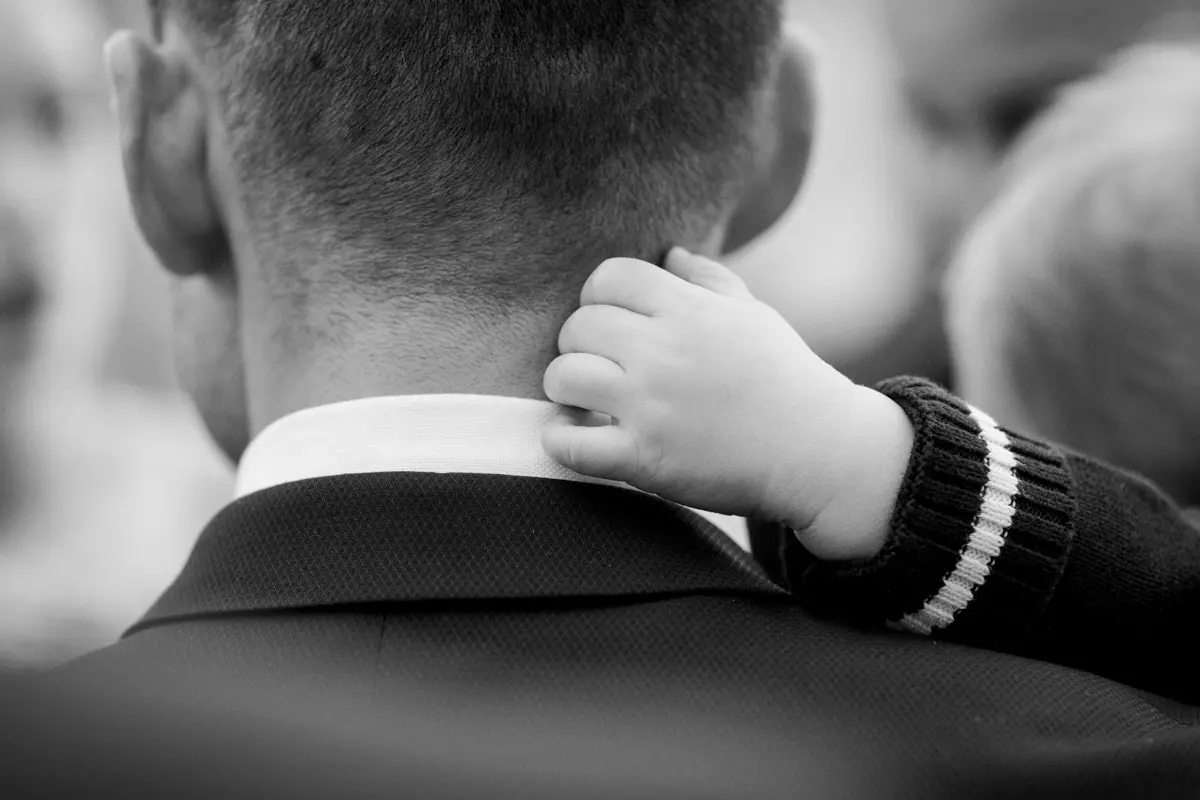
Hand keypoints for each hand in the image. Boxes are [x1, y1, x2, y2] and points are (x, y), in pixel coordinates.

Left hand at [541, 248, 913, 559]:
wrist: (818, 453)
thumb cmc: (784, 379)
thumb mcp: (753, 315)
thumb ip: (707, 280)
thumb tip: (670, 252)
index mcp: (690, 311)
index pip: (609, 277)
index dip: (600, 297)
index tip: (613, 324)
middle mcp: (665, 353)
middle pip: (578, 326)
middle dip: (582, 345)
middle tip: (602, 366)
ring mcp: (652, 407)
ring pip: (563, 378)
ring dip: (567, 390)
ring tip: (587, 402)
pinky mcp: (644, 459)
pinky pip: (569, 444)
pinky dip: (560, 441)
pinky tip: (576, 437)